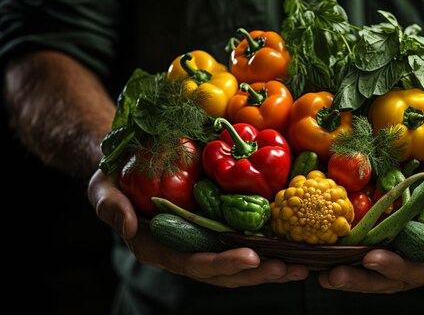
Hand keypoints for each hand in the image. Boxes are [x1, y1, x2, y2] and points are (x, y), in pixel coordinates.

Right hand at [87, 169, 308, 286]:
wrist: (125, 170)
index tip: (250, 256)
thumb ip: (110, 207)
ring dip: (271, 267)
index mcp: (160, 249)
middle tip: (291, 268)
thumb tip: (127, 226)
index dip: (222, 263)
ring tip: (303, 265)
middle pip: (226, 272)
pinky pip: (244, 242)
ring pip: (240, 264)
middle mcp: (185, 251)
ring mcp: (203, 242)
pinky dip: (269, 248)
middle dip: (259, 273)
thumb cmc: (112, 179)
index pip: (194, 263)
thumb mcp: (101, 188)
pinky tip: (294, 246)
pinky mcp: (216, 229)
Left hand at [318, 163, 423, 292]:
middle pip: (402, 277)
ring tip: (322, 274)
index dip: (402, 267)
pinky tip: (331, 255)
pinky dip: (357, 254)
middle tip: (332, 276)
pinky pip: (383, 249)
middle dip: (367, 279)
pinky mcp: (411, 234)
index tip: (373, 260)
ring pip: (388, 270)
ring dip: (355, 274)